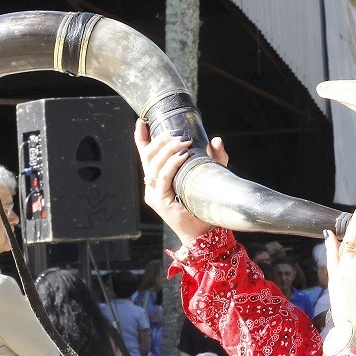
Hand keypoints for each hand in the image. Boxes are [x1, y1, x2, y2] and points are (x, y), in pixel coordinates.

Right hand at [134, 120, 228, 245]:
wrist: (205, 232)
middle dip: (161, 140)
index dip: (141, 139)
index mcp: (158, 179)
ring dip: (169, 149)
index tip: (142, 123)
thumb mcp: (209, 175)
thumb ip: (212, 158)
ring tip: (184, 141)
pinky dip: (172, 164)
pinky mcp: (160, 201)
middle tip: (179, 134)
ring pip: (154, 165)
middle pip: (148, 156)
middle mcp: (152, 186)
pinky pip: (163, 177)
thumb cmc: (204, 205)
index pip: (145, 156)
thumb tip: (215, 140)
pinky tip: (183, 156)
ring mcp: (154, 194)